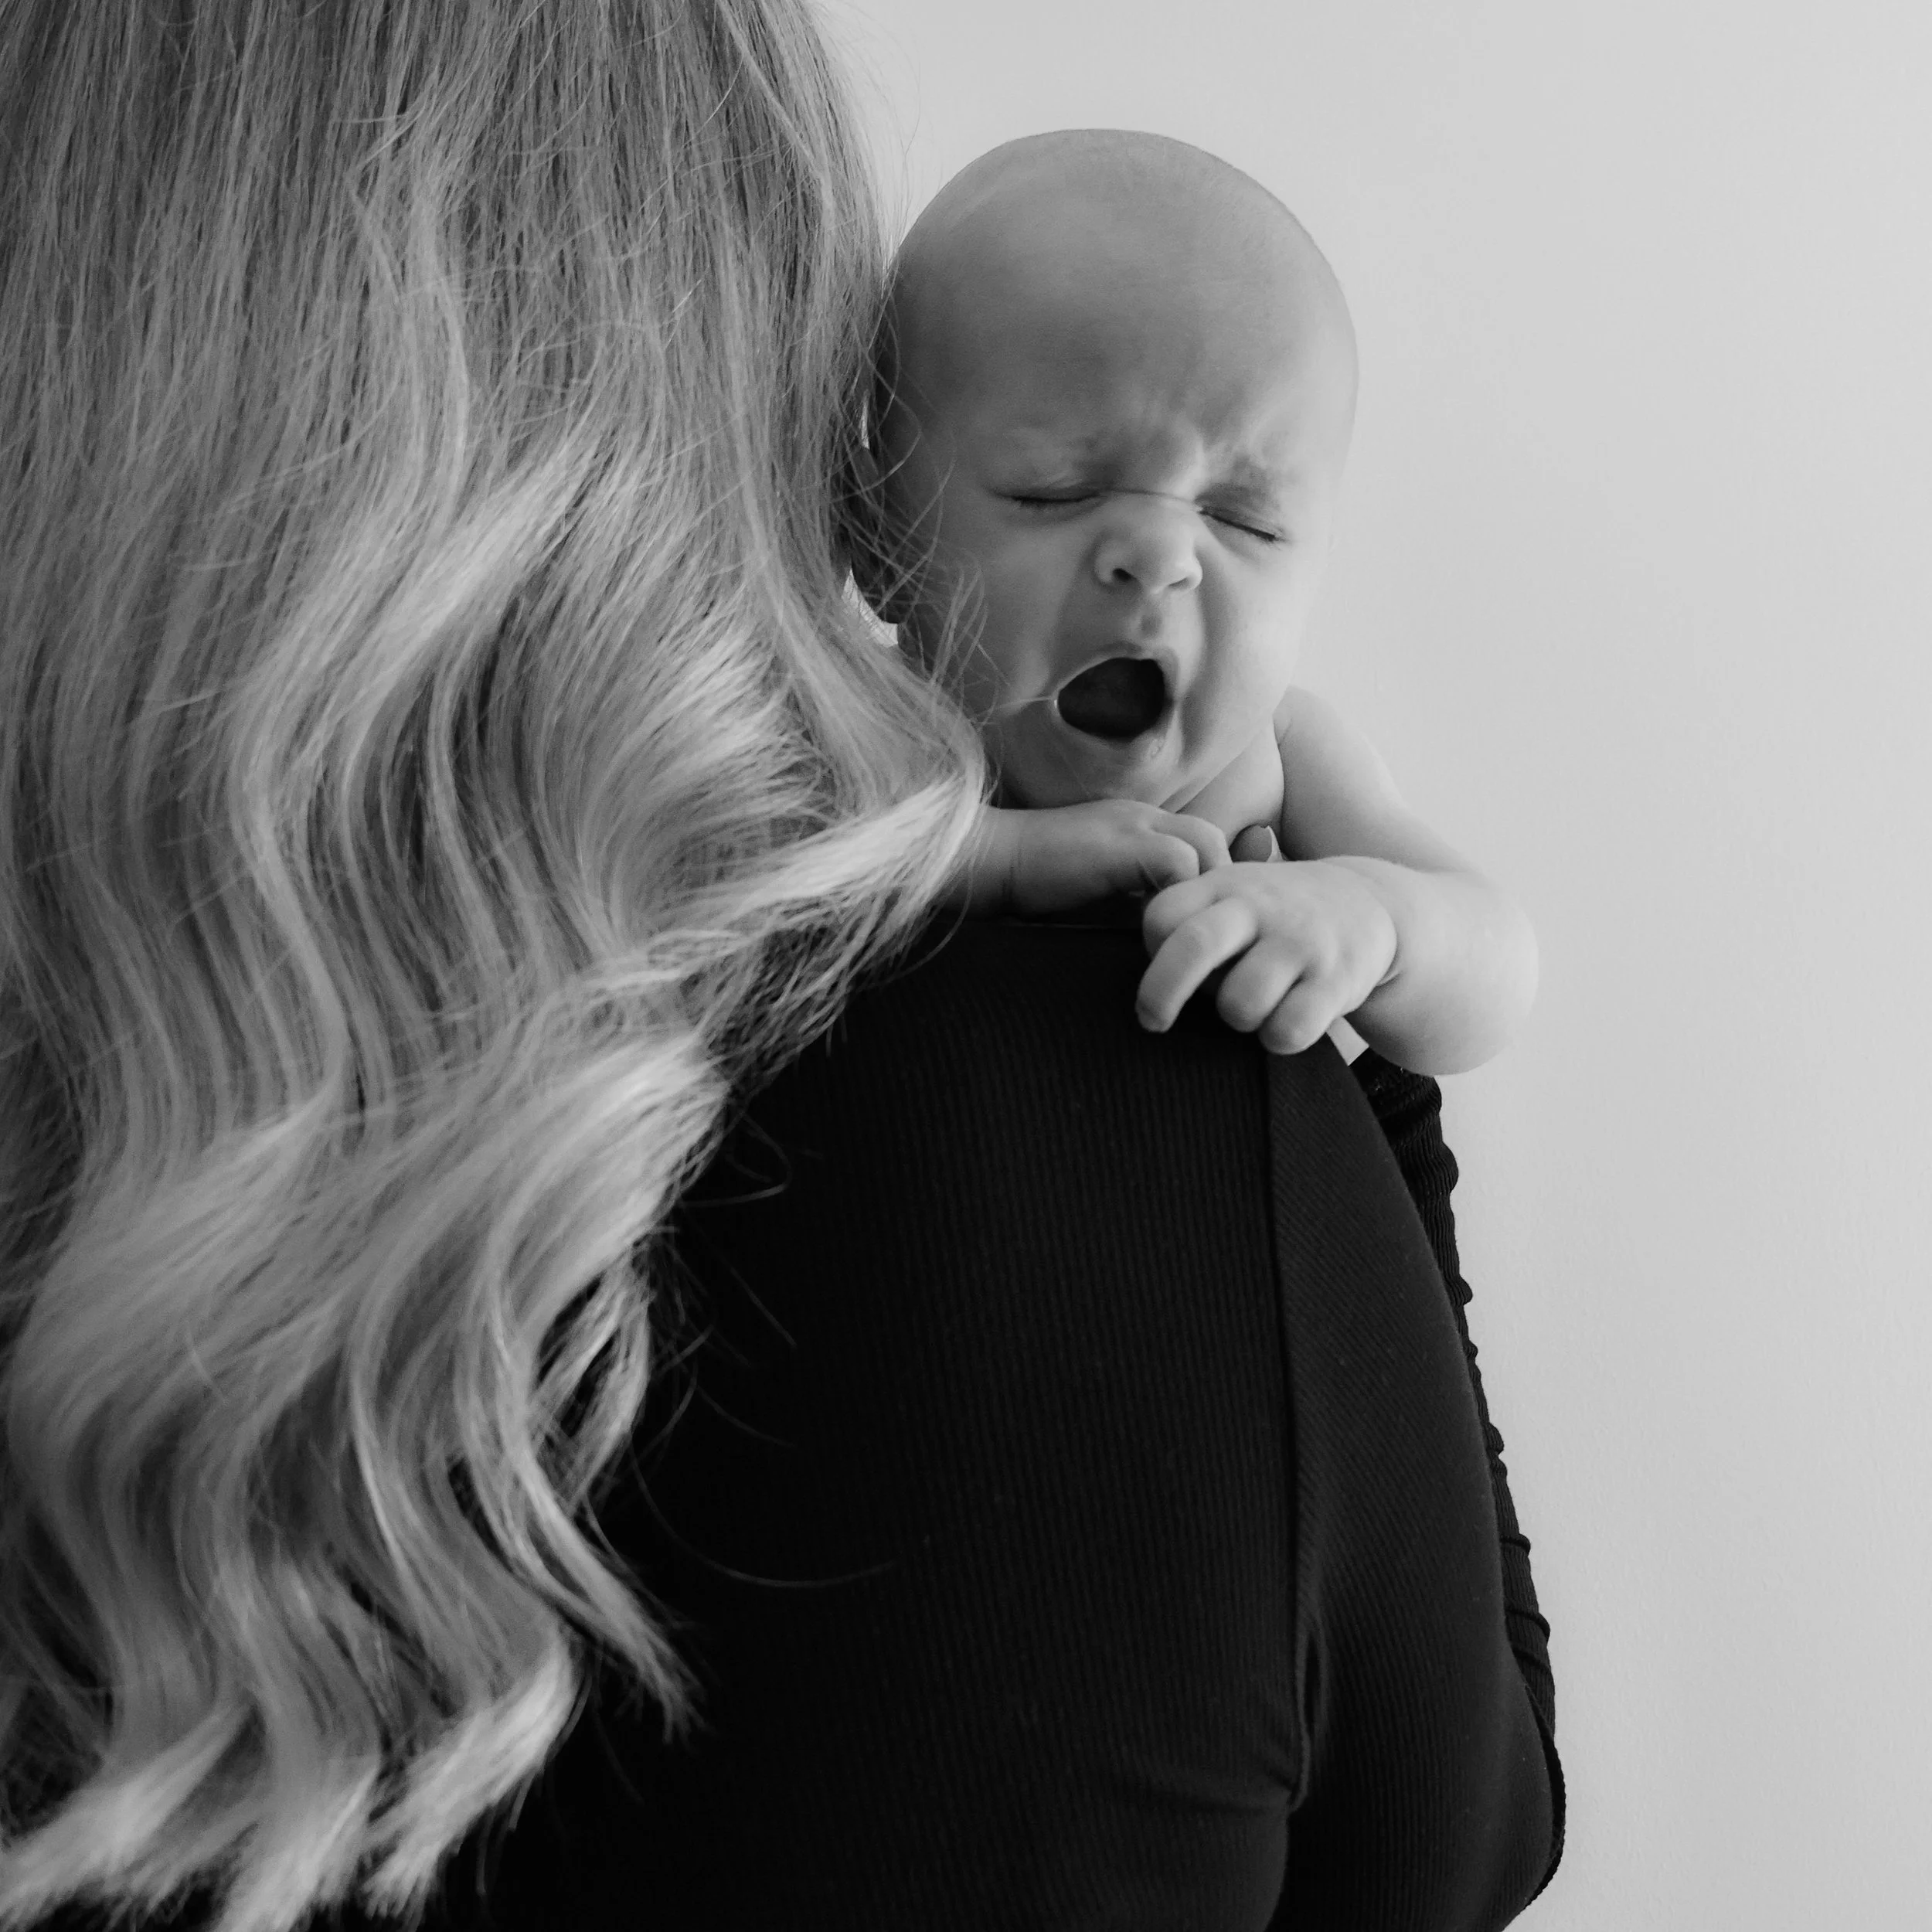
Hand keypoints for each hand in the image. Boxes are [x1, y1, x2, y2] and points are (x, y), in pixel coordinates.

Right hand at [957, 802, 1230, 917]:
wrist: (987, 863)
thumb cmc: (1031, 889)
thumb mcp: (1098, 897)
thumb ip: (1135, 906)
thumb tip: (1174, 946)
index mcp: (1138, 826)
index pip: (1203, 845)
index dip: (1208, 887)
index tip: (1195, 929)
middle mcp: (1143, 816)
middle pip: (1215, 841)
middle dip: (1217, 889)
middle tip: (1199, 936)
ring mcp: (1135, 823)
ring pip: (1208, 846)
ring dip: (1202, 895)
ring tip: (1182, 936)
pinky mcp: (1124, 842)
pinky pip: (1182, 863)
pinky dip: (1179, 900)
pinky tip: (1155, 931)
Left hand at [1136, 858, 1398, 1053]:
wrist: (1370, 905)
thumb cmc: (1275, 915)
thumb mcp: (1233, 895)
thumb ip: (1188, 920)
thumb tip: (1142, 979)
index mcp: (1223, 884)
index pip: (1161, 916)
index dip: (1150, 951)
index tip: (1161, 966)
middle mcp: (1261, 907)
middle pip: (1193, 946)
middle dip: (1161, 992)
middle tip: (1152, 1021)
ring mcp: (1301, 942)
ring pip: (1240, 1003)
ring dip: (1236, 1018)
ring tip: (1253, 1005)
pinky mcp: (1337, 979)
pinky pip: (1287, 1031)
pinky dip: (1278, 1038)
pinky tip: (1288, 1020)